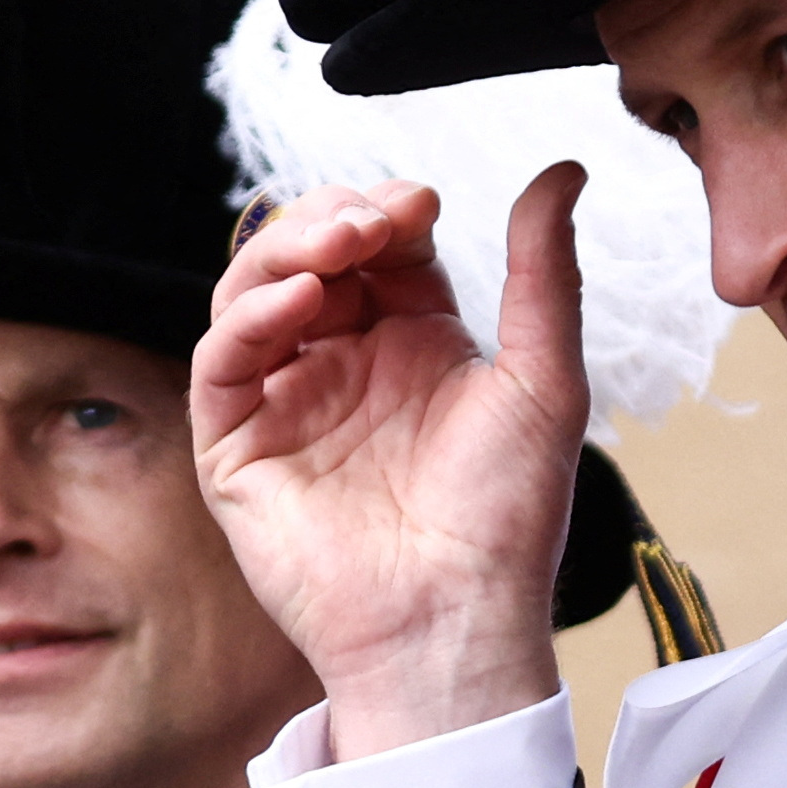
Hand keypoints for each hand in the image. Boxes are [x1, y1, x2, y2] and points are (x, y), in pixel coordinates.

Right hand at [193, 166, 590, 758]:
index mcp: (416, 343)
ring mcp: (288, 403)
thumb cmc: (509, 516)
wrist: (460, 618)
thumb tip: (563, 169)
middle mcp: (346, 364)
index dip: (390, 212)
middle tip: (373, 219)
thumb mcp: (542, 376)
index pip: (381, 246)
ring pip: (254, 293)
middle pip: (310, 256)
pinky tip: (298, 300)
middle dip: (333, 219)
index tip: (419, 203)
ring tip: (336, 244)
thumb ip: (544, 271)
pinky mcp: (238, 448)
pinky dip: (251, 318)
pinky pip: (223, 363)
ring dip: (286, 251)